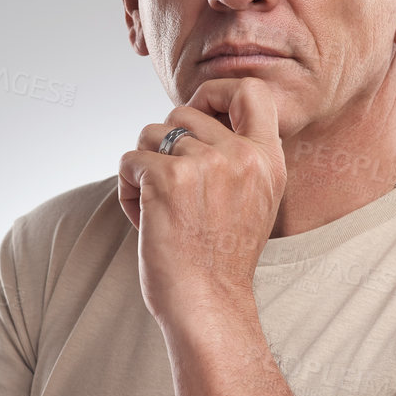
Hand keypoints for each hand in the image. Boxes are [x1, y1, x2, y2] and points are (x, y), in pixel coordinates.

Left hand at [116, 78, 288, 319]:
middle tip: (169, 189)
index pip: (251, 90)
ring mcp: (205, 164)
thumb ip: (239, 159)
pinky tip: (143, 217)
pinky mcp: (168, 178)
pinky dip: (127, 187)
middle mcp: (241, 156)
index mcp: (268, 160)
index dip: (216, 91)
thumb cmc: (220, 260)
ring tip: (157, 208)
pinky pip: (129, 160)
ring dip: (143, 169)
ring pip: (150, 134)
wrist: (207, 305)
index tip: (200, 112)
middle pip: (183, 112)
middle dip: (165, 144)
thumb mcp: (255, 201)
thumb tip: (194, 120)